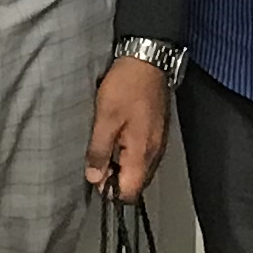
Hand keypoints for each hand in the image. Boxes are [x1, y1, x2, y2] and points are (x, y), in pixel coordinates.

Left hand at [88, 56, 171, 200]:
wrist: (148, 60)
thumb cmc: (125, 88)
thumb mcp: (105, 119)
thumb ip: (99, 152)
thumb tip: (94, 178)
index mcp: (142, 153)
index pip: (131, 192)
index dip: (112, 192)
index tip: (96, 177)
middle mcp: (155, 153)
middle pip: (137, 183)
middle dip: (116, 180)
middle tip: (97, 161)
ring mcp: (158, 143)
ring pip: (140, 169)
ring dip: (122, 166)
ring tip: (104, 148)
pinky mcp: (157, 132)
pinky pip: (143, 155)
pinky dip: (129, 154)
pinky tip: (117, 139)